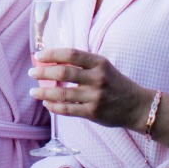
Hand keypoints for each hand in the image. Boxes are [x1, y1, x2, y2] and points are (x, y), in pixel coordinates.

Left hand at [30, 47, 149, 129]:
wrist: (137, 106)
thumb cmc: (115, 83)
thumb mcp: (103, 67)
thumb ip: (83, 64)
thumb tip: (52, 62)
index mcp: (99, 63)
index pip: (70, 54)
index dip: (52, 54)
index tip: (39, 56)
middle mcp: (97, 78)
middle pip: (63, 73)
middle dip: (43, 72)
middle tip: (31, 73)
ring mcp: (95, 96)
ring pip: (62, 94)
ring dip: (44, 93)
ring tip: (33, 92)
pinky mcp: (93, 113)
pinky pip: (68, 110)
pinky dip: (54, 107)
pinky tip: (46, 104)